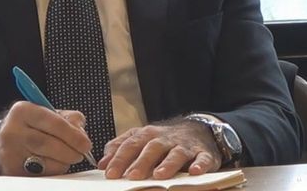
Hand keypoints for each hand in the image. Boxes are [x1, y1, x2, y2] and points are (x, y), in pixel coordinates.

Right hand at [0, 101, 91, 175]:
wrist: (2, 142)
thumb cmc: (32, 126)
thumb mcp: (49, 114)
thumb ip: (70, 119)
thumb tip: (81, 134)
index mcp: (23, 111)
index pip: (55, 123)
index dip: (74, 135)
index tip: (86, 144)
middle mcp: (12, 131)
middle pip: (48, 144)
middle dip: (70, 151)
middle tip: (81, 154)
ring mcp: (9, 152)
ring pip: (44, 161)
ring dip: (62, 162)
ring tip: (68, 158)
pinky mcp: (10, 169)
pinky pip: (38, 173)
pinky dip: (52, 170)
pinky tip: (54, 164)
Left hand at [100, 119, 220, 179]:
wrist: (200, 130)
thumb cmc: (165, 141)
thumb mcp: (142, 139)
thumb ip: (121, 148)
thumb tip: (102, 163)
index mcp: (149, 135)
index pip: (131, 144)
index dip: (120, 158)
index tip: (110, 173)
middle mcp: (167, 139)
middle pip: (153, 147)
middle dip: (142, 161)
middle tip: (132, 176)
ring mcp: (186, 146)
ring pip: (177, 153)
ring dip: (168, 163)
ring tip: (159, 175)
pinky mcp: (204, 154)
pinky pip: (203, 158)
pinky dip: (200, 164)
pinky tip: (195, 171)